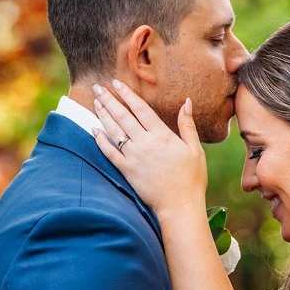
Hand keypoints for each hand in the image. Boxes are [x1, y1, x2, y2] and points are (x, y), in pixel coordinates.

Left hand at [92, 81, 207, 217]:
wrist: (180, 206)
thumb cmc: (191, 179)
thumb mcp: (195, 149)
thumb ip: (188, 125)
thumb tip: (187, 102)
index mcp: (162, 135)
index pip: (140, 108)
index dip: (127, 94)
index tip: (117, 83)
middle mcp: (145, 143)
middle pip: (123, 116)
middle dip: (109, 100)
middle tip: (98, 88)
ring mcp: (134, 157)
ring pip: (114, 131)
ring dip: (103, 115)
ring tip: (96, 103)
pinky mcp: (127, 171)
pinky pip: (110, 153)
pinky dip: (100, 141)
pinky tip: (94, 130)